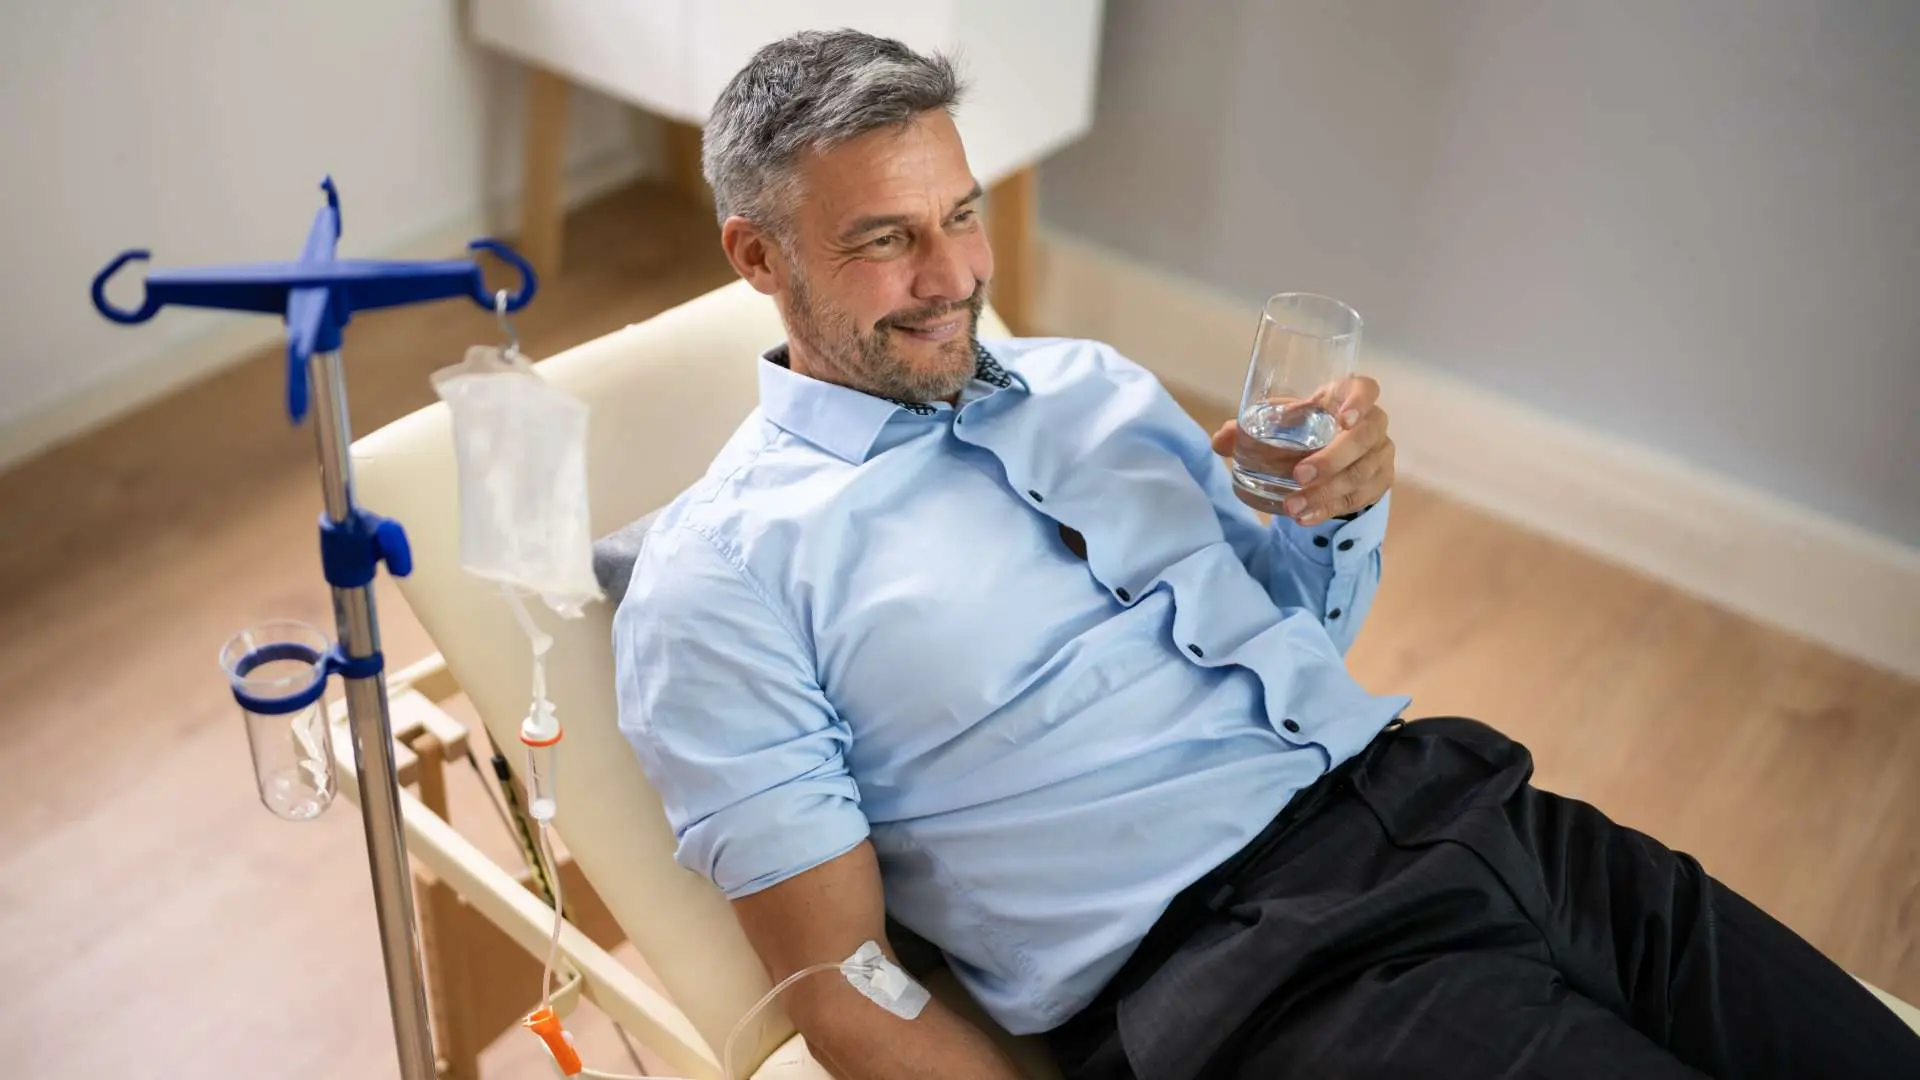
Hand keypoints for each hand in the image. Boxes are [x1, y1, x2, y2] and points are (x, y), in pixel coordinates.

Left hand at [1211, 376, 1393, 523]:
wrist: (1334, 453)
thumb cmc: (1307, 426)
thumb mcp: (1282, 422)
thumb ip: (1250, 429)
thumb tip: (1220, 441)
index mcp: (1347, 396)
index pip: (1366, 389)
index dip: (1359, 401)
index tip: (1343, 419)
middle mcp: (1373, 423)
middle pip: (1364, 437)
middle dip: (1332, 458)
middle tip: (1299, 475)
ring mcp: (1380, 455)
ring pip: (1361, 474)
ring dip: (1326, 493)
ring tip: (1293, 506)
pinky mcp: (1379, 483)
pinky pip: (1358, 499)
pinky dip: (1329, 509)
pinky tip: (1305, 517)